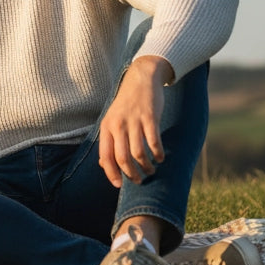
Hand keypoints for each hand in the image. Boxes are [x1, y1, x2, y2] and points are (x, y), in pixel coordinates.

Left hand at [98, 55, 173, 187]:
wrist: (141, 79)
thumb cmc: (126, 104)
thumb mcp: (111, 120)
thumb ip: (108, 141)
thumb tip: (104, 165)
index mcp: (106, 127)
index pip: (105, 156)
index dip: (111, 173)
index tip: (118, 185)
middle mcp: (118, 125)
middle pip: (122, 158)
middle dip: (131, 174)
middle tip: (138, 180)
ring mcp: (134, 121)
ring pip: (138, 154)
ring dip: (146, 167)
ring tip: (150, 170)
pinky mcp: (150, 118)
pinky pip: (154, 142)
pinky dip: (158, 154)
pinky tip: (160, 158)